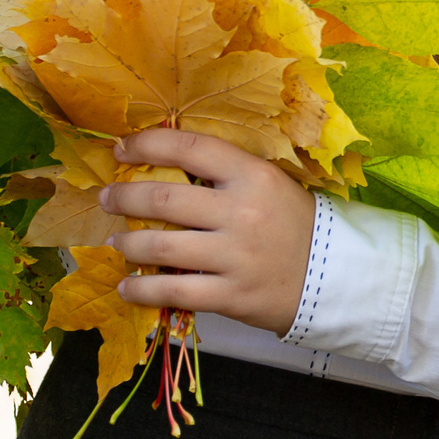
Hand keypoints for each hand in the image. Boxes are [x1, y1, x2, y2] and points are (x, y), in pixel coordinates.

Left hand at [99, 128, 317, 337]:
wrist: (332, 276)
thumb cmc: (293, 223)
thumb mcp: (267, 184)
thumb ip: (224, 174)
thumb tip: (164, 164)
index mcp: (252, 174)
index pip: (190, 148)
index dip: (148, 144)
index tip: (121, 149)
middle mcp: (241, 211)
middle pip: (163, 199)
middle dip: (123, 197)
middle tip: (106, 198)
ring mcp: (235, 256)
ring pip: (160, 248)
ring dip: (128, 245)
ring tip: (116, 243)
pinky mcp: (231, 295)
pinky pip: (173, 291)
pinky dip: (142, 291)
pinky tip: (126, 289)